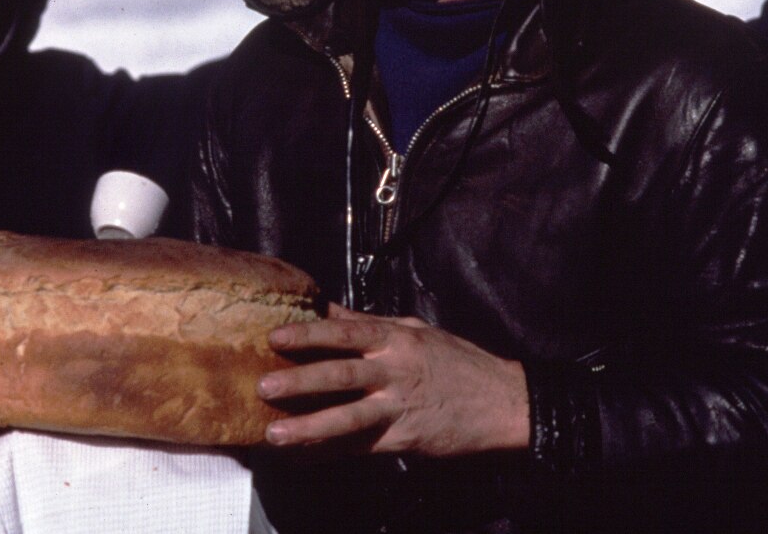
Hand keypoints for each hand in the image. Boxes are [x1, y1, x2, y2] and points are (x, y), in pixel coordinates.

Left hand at [257, 303, 528, 456]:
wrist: (503, 402)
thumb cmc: (460, 362)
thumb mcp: (418, 331)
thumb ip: (372, 323)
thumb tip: (329, 309)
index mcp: (397, 339)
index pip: (346, 332)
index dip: (310, 334)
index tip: (276, 337)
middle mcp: (395, 371)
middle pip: (341, 374)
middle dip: (299, 381)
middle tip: (263, 387)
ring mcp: (399, 407)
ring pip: (347, 418)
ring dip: (308, 427)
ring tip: (274, 435)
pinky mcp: (404, 439)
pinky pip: (359, 448)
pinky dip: (328, 453)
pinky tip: (302, 458)